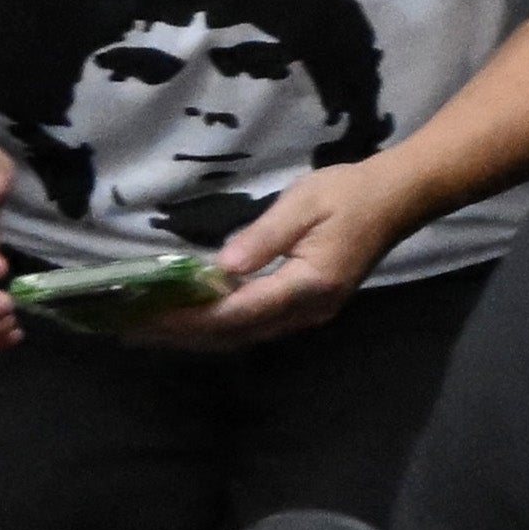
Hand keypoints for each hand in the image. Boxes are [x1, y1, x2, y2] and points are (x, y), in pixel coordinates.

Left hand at [150, 162, 404, 349]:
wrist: (399, 198)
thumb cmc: (350, 193)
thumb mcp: (305, 202)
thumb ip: (264, 236)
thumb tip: (221, 268)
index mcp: (307, 285)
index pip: (236, 312)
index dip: (187, 319)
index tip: (144, 317)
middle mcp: (308, 310)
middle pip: (234, 334)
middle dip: (180, 334)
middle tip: (129, 330)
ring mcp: (309, 314)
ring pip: (241, 336)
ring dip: (195, 335)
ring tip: (149, 328)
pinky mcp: (306, 308)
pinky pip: (252, 327)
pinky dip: (217, 327)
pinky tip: (192, 318)